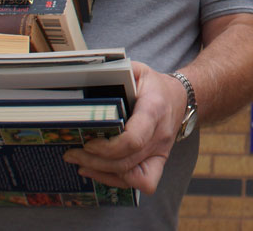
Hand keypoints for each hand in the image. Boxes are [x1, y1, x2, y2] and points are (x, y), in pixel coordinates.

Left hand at [62, 61, 185, 193]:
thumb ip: (116, 72)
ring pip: (132, 176)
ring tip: (80, 163)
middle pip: (126, 161)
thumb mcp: (137, 70)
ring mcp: (161, 151)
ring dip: (103, 173)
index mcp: (154, 109)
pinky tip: (99, 171)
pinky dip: (117, 180)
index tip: (88, 142)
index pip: (133, 139)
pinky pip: (142, 182)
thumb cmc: (153, 84)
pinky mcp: (159, 161)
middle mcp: (159, 134)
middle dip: (95, 161)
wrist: (180, 97)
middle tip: (72, 153)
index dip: (108, 147)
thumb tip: (87, 75)